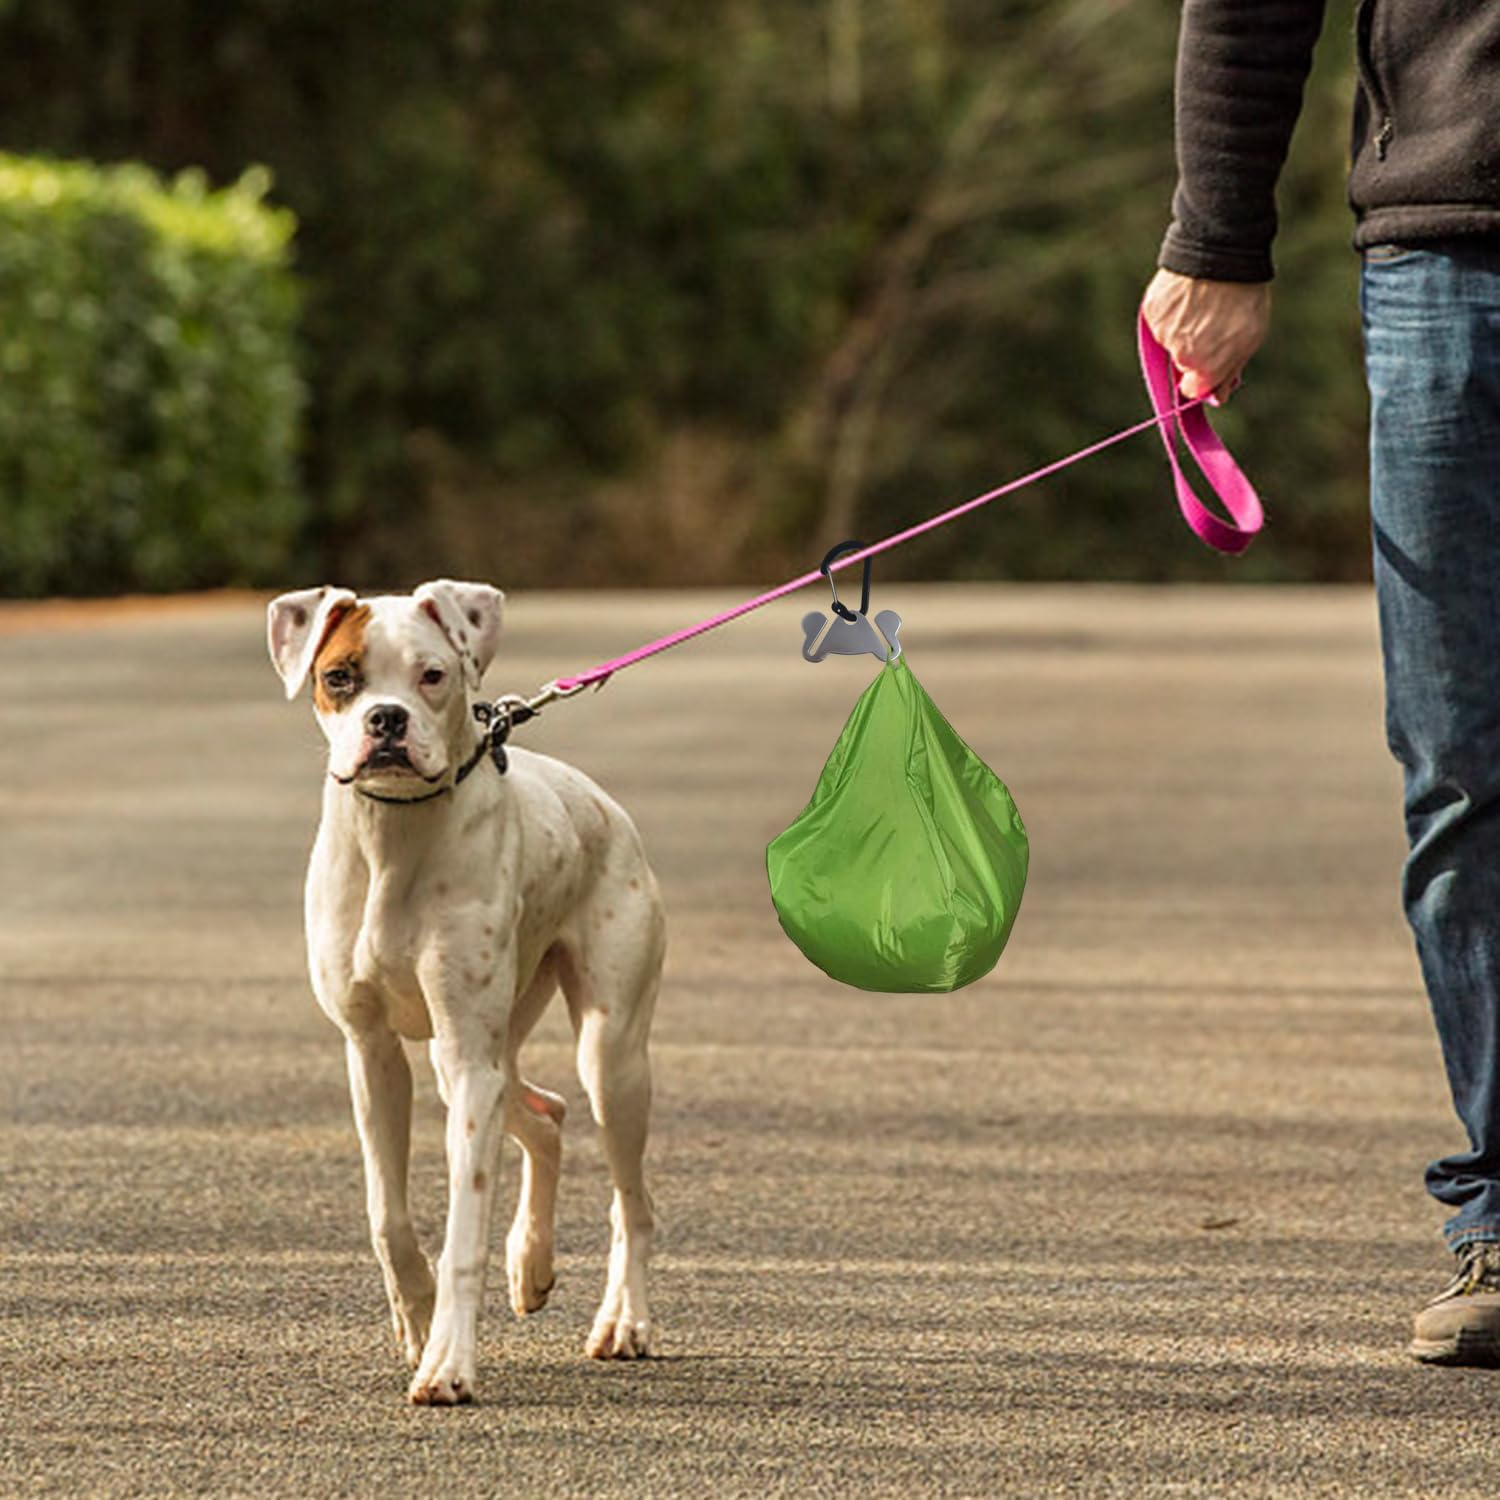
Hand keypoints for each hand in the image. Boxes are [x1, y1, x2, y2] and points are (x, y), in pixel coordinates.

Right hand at [1140, 269, 1270, 401]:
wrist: (1221, 255)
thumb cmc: (1242, 297)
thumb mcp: (1249, 337)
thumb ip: (1230, 371)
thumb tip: (1217, 397)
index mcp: (1206, 368)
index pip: (1193, 390)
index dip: (1202, 379)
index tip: (1209, 366)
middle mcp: (1181, 356)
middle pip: (1182, 364)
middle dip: (1195, 351)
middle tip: (1213, 324)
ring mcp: (1164, 334)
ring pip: (1171, 342)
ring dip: (1183, 329)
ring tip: (1203, 304)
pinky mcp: (1153, 313)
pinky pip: (1160, 321)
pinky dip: (1172, 313)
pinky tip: (1188, 295)